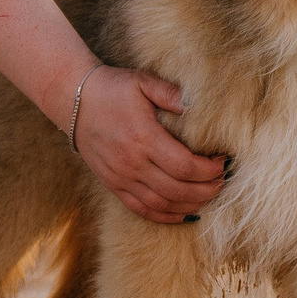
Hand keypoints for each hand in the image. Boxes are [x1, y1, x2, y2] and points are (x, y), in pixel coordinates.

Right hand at [71, 67, 227, 224]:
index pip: (184, 166)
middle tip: (222, 181)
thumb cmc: (113, 88)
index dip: (208, 170)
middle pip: (177, 190)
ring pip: (162, 204)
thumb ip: (171, 93)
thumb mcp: (143, 82)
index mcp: (143, 138)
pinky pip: (141, 209)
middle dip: (206, 189)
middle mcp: (132, 163)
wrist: (74, 101)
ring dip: (190, 205)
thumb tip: (199, 105)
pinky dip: (165, 215)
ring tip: (209, 195)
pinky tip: (183, 213)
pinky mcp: (113, 185)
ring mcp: (120, 178)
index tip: (221, 162)